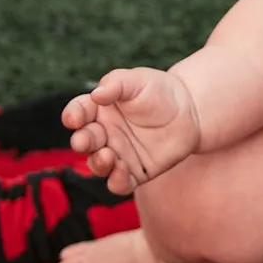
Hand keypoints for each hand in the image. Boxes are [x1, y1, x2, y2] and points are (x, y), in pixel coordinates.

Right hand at [62, 70, 201, 194]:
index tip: (74, 118)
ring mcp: (118, 154)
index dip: (73, 116)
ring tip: (106, 156)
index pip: (79, 113)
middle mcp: (105, 134)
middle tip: (84, 141)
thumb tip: (96, 94)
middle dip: (81, 142)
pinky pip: (120, 183)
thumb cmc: (159, 91)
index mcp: (99, 109)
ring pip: (98, 165)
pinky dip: (116, 181)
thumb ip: (117, 84)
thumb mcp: (138, 80)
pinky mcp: (135, 172)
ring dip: (97, 163)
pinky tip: (122, 171)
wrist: (190, 110)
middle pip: (85, 141)